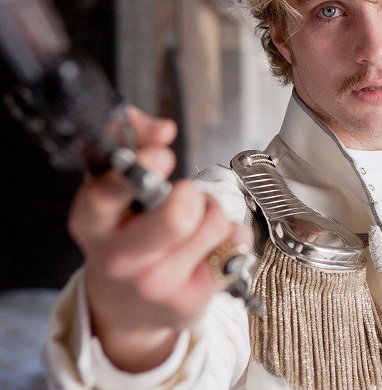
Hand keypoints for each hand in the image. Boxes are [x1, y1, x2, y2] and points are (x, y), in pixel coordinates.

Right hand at [68, 106, 250, 371]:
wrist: (127, 308)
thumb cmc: (126, 238)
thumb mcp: (114, 193)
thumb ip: (133, 145)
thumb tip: (160, 127)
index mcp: (93, 223)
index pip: (108, 193)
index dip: (143, 165)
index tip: (163, 154)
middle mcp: (120, 258)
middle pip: (176, 217)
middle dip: (192, 194)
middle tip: (186, 195)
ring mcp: (156, 284)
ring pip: (214, 224)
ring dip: (214, 212)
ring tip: (197, 221)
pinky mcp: (189, 301)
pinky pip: (236, 245)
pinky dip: (233, 235)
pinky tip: (211, 245)